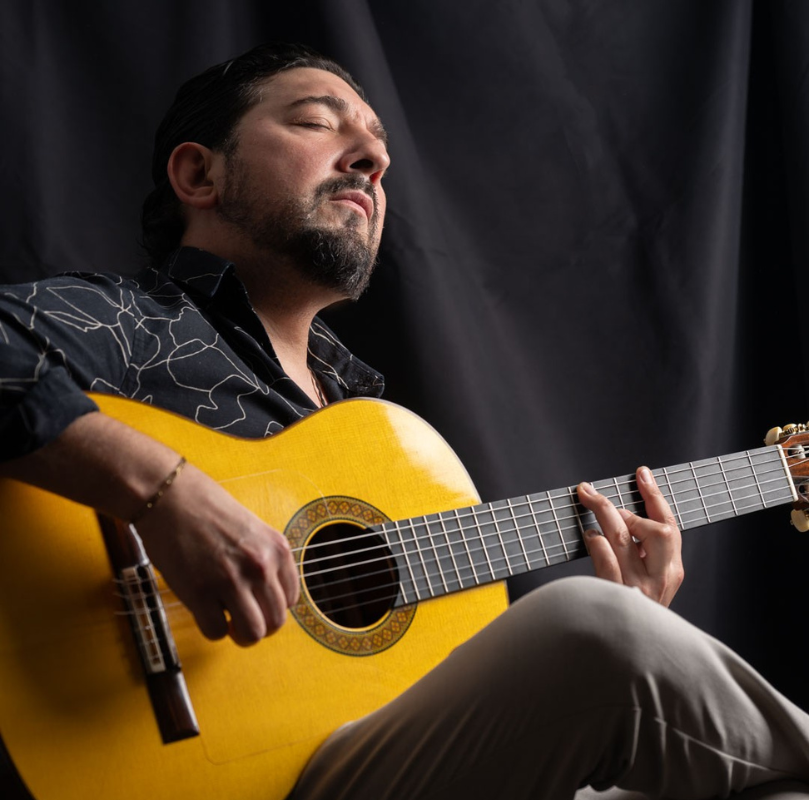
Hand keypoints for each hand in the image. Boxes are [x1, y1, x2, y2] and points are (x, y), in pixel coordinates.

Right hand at [135, 464, 299, 645]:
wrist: (169, 496)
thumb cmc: (206, 508)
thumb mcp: (253, 530)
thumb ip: (264, 561)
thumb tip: (266, 598)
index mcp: (277, 549)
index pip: (290, 600)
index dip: (271, 607)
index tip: (256, 603)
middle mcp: (260, 566)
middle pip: (275, 622)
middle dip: (258, 626)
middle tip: (241, 619)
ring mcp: (231, 580)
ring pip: (252, 634)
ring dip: (239, 634)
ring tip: (227, 620)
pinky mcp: (200, 591)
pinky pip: (217, 632)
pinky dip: (211, 628)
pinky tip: (204, 610)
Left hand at [576, 467, 683, 605]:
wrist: (636, 657)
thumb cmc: (638, 615)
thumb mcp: (651, 585)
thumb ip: (644, 556)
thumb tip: (617, 517)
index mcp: (672, 572)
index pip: (669, 526)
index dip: (654, 496)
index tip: (642, 473)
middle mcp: (660, 579)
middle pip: (652, 529)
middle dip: (621, 505)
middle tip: (592, 491)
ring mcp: (639, 590)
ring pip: (621, 538)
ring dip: (601, 514)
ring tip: (585, 501)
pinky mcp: (616, 599)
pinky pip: (606, 562)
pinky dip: (596, 544)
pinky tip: (589, 536)